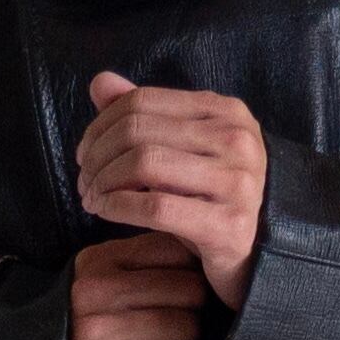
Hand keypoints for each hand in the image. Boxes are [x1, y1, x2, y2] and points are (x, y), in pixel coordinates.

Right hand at [67, 230, 210, 339]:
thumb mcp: (119, 297)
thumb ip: (153, 268)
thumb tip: (205, 249)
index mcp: (95, 263)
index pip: (176, 251)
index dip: (187, 283)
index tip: (164, 308)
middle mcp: (88, 291)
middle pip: (188, 289)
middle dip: (186, 322)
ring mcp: (92, 332)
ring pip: (185, 328)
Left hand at [75, 73, 266, 309]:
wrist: (255, 256)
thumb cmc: (211, 201)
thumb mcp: (181, 152)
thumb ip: (144, 116)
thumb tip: (100, 83)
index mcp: (226, 112)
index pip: (143, 102)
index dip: (101, 125)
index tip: (85, 154)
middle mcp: (237, 140)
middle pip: (139, 131)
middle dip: (98, 157)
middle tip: (85, 182)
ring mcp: (238, 183)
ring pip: (145, 163)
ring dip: (104, 182)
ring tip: (92, 199)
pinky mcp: (230, 226)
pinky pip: (157, 208)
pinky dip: (118, 206)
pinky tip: (104, 212)